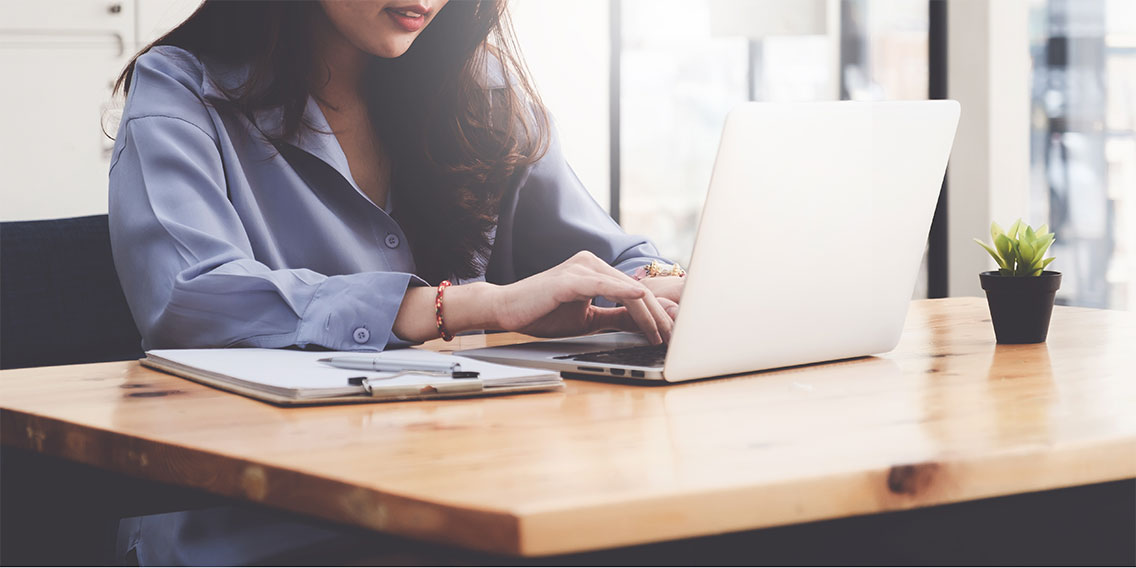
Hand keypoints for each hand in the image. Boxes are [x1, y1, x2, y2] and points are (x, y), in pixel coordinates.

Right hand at [490, 252, 675, 343]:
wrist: (506, 310)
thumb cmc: (542, 313)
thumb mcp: (588, 320)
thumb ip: (616, 318)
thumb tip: (645, 324)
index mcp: (596, 270)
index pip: (636, 292)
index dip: (656, 313)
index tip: (671, 332)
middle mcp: (592, 263)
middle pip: (636, 290)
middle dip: (658, 315)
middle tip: (674, 336)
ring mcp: (581, 268)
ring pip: (625, 290)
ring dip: (648, 313)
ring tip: (661, 332)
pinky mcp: (570, 279)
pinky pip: (603, 284)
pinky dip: (624, 291)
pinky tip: (640, 297)